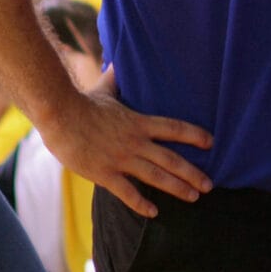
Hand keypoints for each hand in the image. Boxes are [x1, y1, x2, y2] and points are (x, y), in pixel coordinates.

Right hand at [36, 68, 213, 217]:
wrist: (59, 115)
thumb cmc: (81, 102)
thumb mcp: (104, 88)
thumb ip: (115, 78)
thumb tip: (118, 59)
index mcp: (138, 122)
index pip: (174, 128)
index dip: (194, 135)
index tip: (211, 142)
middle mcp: (135, 142)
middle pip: (171, 158)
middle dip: (193, 173)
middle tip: (209, 185)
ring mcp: (121, 159)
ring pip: (156, 177)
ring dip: (177, 188)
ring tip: (193, 197)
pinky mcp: (105, 174)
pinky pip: (128, 193)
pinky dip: (142, 204)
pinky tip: (154, 212)